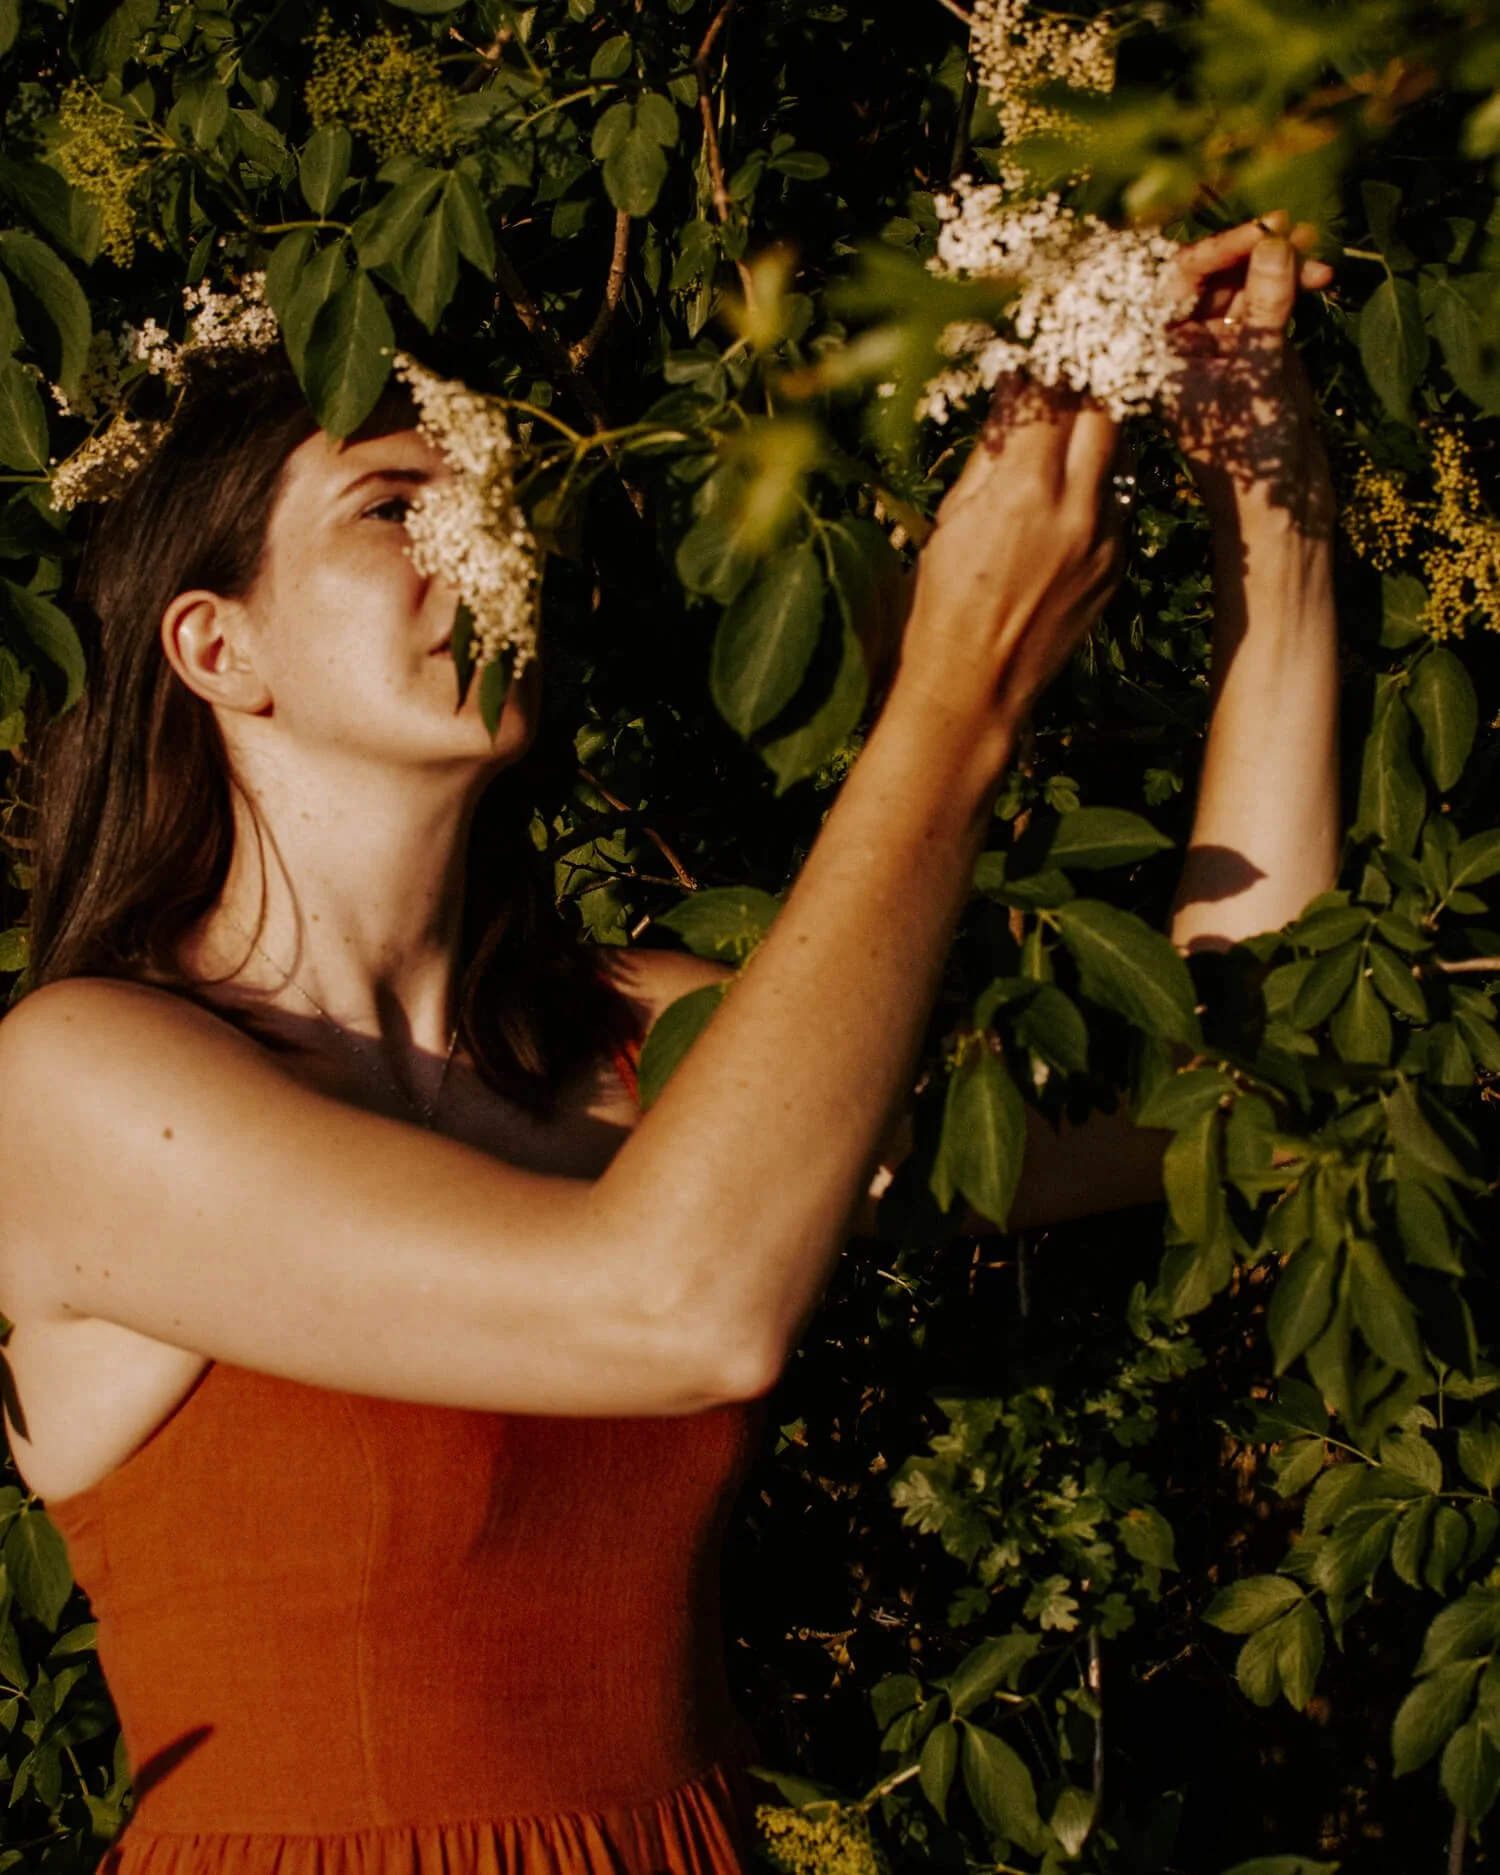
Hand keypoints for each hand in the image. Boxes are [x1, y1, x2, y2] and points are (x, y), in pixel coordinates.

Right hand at [898, 381, 1124, 736]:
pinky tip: (1068, 495)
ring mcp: (1106, 539)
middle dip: (1088, 386)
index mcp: (1024, 488)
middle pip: (1105, 411)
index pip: (1054, 394)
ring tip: (1069, 431)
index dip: (1049, 365)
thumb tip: (1015, 388)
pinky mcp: (1118, 566)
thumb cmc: (943, 603)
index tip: (1041, 349)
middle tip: (1068, 375)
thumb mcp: (952, 517)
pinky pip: (1120, 502)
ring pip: (1122, 454)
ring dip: (1099, 432)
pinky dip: (1099, 484)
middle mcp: (1076, 507)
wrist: (974, 687)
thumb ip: (991, 449)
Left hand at [1163, 212, 1335, 541]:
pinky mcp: (1255, 355)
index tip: (1263, 232)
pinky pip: (1269, 304)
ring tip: (1320, 255)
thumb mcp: (1260, 379)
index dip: (1217, 249)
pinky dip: (1293, 287)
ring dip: (1280, 265)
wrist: (1281, 514)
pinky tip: (1322, 278)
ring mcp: (1220, 351)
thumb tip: (1274, 243)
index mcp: (1160, 357)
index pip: (1175, 283)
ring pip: (1243, 285)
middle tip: (1297, 232)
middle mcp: (1183, 349)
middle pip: (1210, 276)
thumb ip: (1265, 310)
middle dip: (1253, 251)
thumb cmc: (1253, 462)